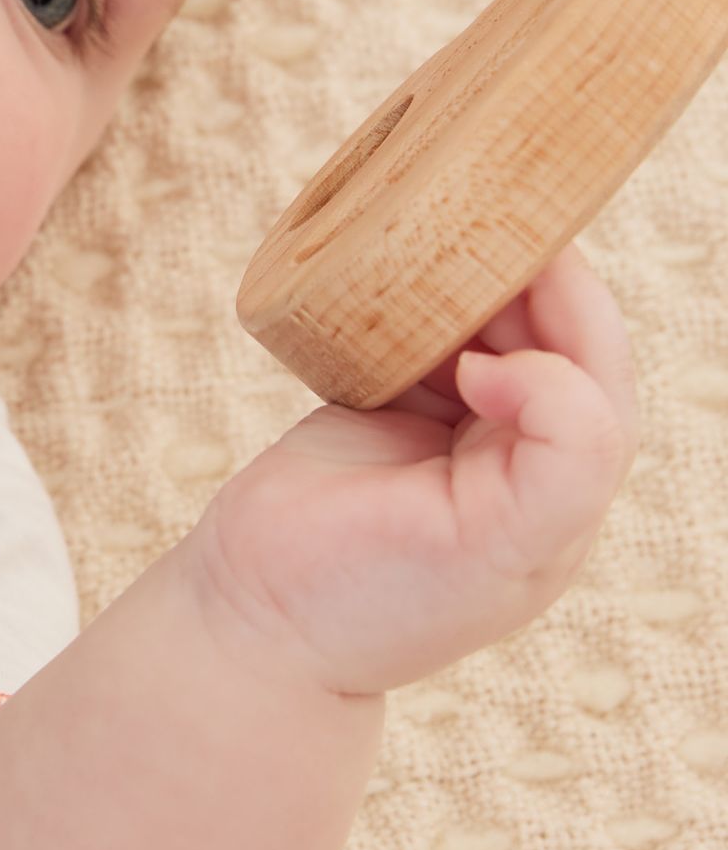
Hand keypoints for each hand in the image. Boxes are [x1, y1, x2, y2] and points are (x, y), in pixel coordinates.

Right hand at [185, 241, 641, 696]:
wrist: (250, 625)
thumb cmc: (375, 601)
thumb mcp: (495, 547)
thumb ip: (560, 455)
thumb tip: (515, 362)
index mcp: (559, 497)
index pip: (599, 384)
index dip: (571, 323)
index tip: (500, 306)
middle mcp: (513, 457)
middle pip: (552, 340)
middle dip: (525, 278)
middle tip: (478, 223)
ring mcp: (447, 430)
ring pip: (486, 326)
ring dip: (468, 277)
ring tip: (437, 235)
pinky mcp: (384, 409)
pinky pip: (415, 332)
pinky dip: (409, 294)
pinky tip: (388, 270)